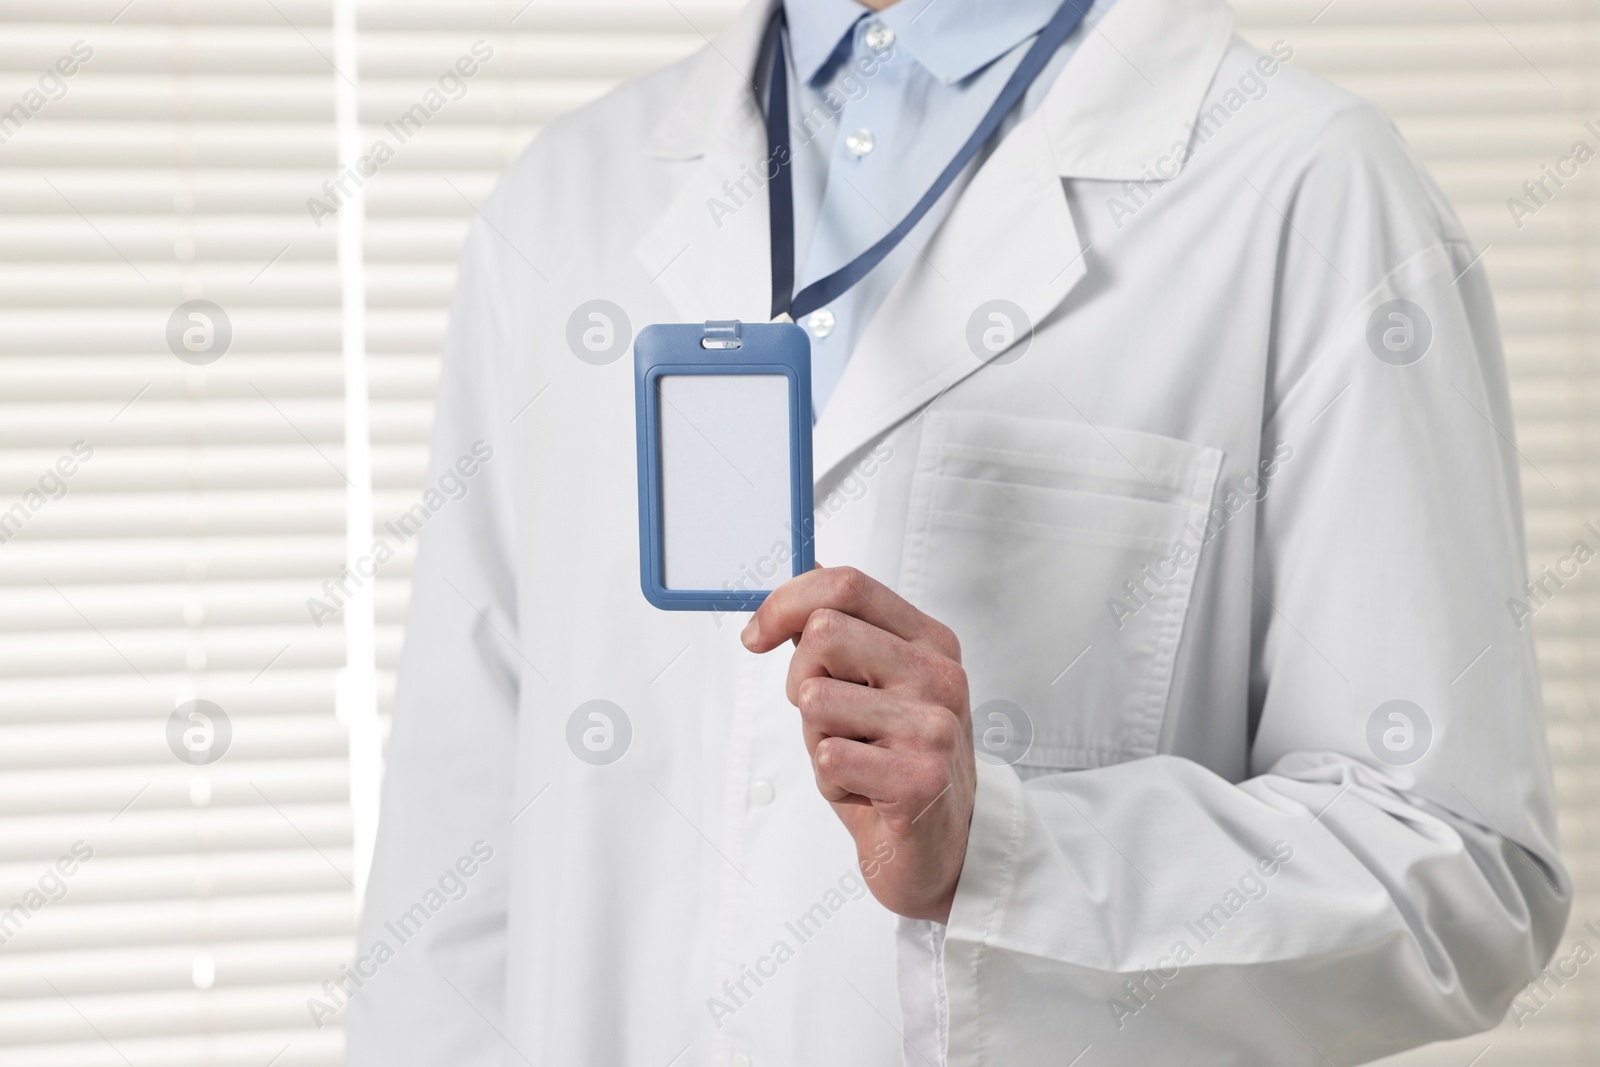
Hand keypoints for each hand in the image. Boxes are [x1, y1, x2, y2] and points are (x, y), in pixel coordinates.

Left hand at [742, 566, 974, 922]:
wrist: (941, 849)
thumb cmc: (894, 764)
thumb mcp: (870, 688)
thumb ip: (840, 636)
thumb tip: (797, 581)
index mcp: (929, 641)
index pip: (846, 585)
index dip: (785, 603)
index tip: (756, 637)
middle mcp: (939, 675)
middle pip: (822, 634)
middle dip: (799, 680)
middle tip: (826, 722)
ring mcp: (934, 726)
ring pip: (816, 699)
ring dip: (816, 739)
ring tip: (855, 762)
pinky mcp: (920, 779)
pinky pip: (827, 757)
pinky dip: (829, 782)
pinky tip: (864, 793)